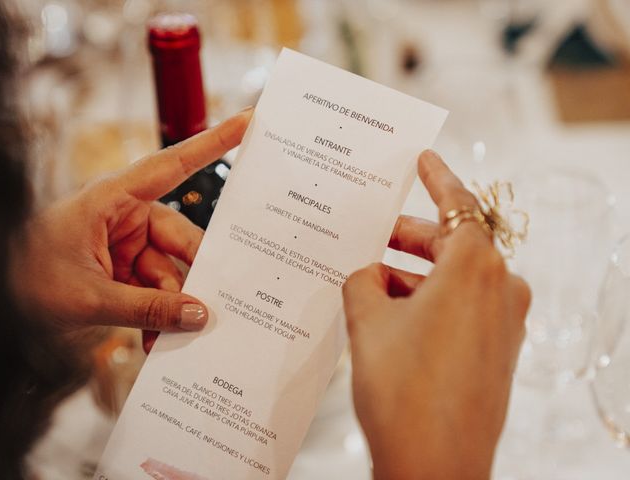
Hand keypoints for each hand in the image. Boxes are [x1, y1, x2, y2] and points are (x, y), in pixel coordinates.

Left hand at [10, 109, 251, 334]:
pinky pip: (153, 292)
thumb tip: (198, 315)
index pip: (173, 165)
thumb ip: (147, 308)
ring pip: (170, 273)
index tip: (249, 120)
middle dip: (193, 277)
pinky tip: (157, 342)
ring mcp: (124, 246)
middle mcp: (125, 217)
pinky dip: (157, 317)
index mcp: (114, 200)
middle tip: (209, 308)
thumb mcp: (89, 297)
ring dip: (171, 307)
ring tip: (170, 339)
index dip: (214, 142)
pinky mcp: (121, 272)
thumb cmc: (24, 280)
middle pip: (182, 239)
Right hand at [343, 150, 530, 479]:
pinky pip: (461, 307)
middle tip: (373, 230)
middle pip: (452, 242)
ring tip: (368, 276)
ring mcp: (504, 322)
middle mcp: (501, 289)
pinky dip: (427, 300)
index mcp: (476, 268)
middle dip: (409, 235)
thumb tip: (367, 273)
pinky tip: (389, 310)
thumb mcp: (368, 321)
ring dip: (413, 273)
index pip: (457, 203)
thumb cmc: (406, 393)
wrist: (434, 468)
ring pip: (454, 277)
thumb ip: (363, 280)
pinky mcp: (497, 349)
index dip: (437, 177)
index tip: (425, 158)